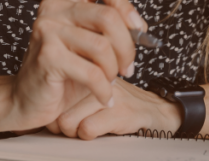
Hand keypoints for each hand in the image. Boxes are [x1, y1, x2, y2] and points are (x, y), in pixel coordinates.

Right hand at [8, 0, 147, 130]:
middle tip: (127, 67)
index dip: (125, 3)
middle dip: (126, 47)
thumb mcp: (91, 45)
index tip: (137, 28)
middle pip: (109, 16)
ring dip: (113, 71)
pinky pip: (92, 73)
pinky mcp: (48, 56)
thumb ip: (112, 30)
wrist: (29, 101)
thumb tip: (140, 27)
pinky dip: (103, 89)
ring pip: (102, 46)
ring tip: (109, 82)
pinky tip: (103, 96)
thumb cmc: (63, 74)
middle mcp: (54, 8)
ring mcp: (47, 30)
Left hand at [45, 79, 182, 139]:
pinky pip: (87, 129)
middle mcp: (98, 80)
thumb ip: (75, 95)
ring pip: (68, 120)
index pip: (56, 89)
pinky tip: (99, 131)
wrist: (160, 111)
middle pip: (57, 108)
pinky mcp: (120, 112)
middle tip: (74, 127)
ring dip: (74, 132)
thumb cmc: (125, 104)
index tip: (63, 116)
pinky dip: (88, 135)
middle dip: (61, 125)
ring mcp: (109, 95)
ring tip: (86, 129)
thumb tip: (47, 112)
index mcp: (91, 71)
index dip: (56, 110)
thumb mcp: (99, 92)